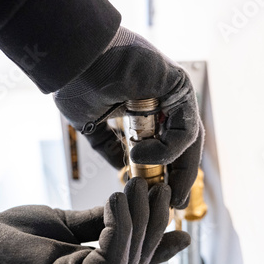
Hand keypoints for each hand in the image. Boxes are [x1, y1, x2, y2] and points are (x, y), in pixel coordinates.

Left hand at [0, 178, 189, 263]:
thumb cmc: (10, 239)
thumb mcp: (61, 225)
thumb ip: (95, 223)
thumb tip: (126, 208)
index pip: (133, 262)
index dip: (161, 248)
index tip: (184, 232)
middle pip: (137, 260)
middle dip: (153, 221)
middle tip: (158, 185)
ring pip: (128, 260)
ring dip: (138, 219)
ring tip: (138, 185)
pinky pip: (109, 260)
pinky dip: (119, 228)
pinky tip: (118, 200)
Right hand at [54, 27, 203, 208]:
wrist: (74, 58)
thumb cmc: (78, 83)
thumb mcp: (93, 126)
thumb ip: (110, 147)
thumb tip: (123, 168)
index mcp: (145, 109)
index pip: (166, 145)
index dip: (165, 174)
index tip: (159, 198)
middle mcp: (163, 101)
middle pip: (183, 146)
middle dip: (179, 178)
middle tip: (173, 205)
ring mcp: (173, 94)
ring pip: (189, 140)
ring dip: (175, 169)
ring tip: (152, 185)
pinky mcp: (179, 87)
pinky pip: (185, 128)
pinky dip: (167, 149)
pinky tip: (141, 153)